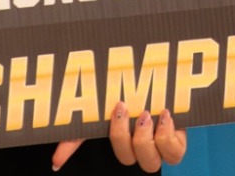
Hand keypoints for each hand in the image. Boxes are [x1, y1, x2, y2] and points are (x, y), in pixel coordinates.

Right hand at [51, 104, 186, 170]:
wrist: (158, 70)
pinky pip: (176, 152)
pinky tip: (165, 115)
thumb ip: (77, 134)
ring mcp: (161, 142)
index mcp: (125, 140)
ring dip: (146, 141)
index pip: (119, 156)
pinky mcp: (179, 135)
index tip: (108, 112)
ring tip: (146, 113)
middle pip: (131, 161)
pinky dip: (168, 137)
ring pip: (153, 162)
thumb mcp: (101, 109)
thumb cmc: (128, 91)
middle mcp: (143, 145)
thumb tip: (55, 162)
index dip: (111, 141)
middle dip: (123, 137)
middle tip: (123, 108)